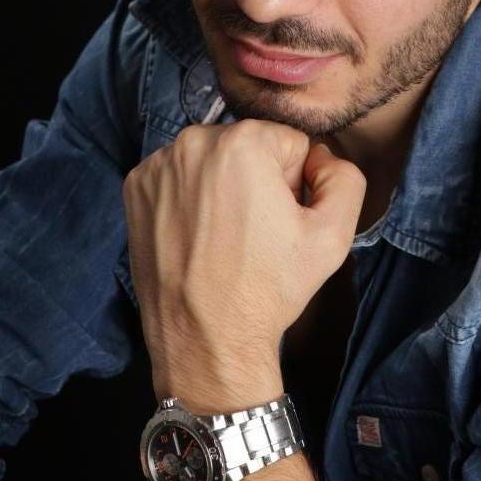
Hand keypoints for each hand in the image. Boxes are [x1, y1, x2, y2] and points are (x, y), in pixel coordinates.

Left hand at [122, 120, 365, 406]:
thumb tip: (322, 157)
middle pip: (249, 146)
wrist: (205, 339)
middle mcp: (193, 141)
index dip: (294, 183)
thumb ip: (345, 177)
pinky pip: (179, 175)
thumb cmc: (268, 288)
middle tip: (255, 232)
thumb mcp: (334, 234)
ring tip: (225, 237)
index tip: (279, 220)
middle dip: (258, 179)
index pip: (289, 143)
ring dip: (223, 186)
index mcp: (243, 142)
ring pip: (212, 159)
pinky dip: (190, 197)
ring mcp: (158, 164)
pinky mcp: (136, 187)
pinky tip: (198, 236)